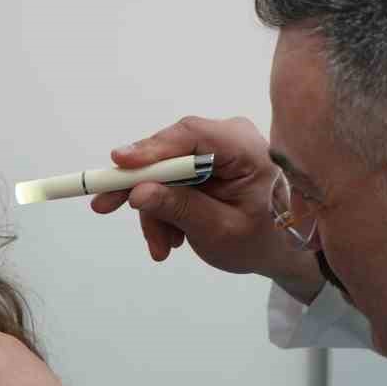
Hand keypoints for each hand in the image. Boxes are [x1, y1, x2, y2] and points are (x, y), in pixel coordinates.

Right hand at [92, 115, 321, 300]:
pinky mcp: (204, 164)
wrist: (282, 250)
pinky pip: (172, 180)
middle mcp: (227, 138)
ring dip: (156, 210)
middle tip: (104, 205)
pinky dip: (166, 210)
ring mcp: (215, 150)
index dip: (151, 147)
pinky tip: (171, 238)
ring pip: (165, 171)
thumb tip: (139, 193)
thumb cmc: (264, 240)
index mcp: (244, 147)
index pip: (190, 134)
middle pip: (168, 152)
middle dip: (141, 187)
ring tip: (162, 246)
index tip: (119, 164)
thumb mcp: (220, 231)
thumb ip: (181, 209)